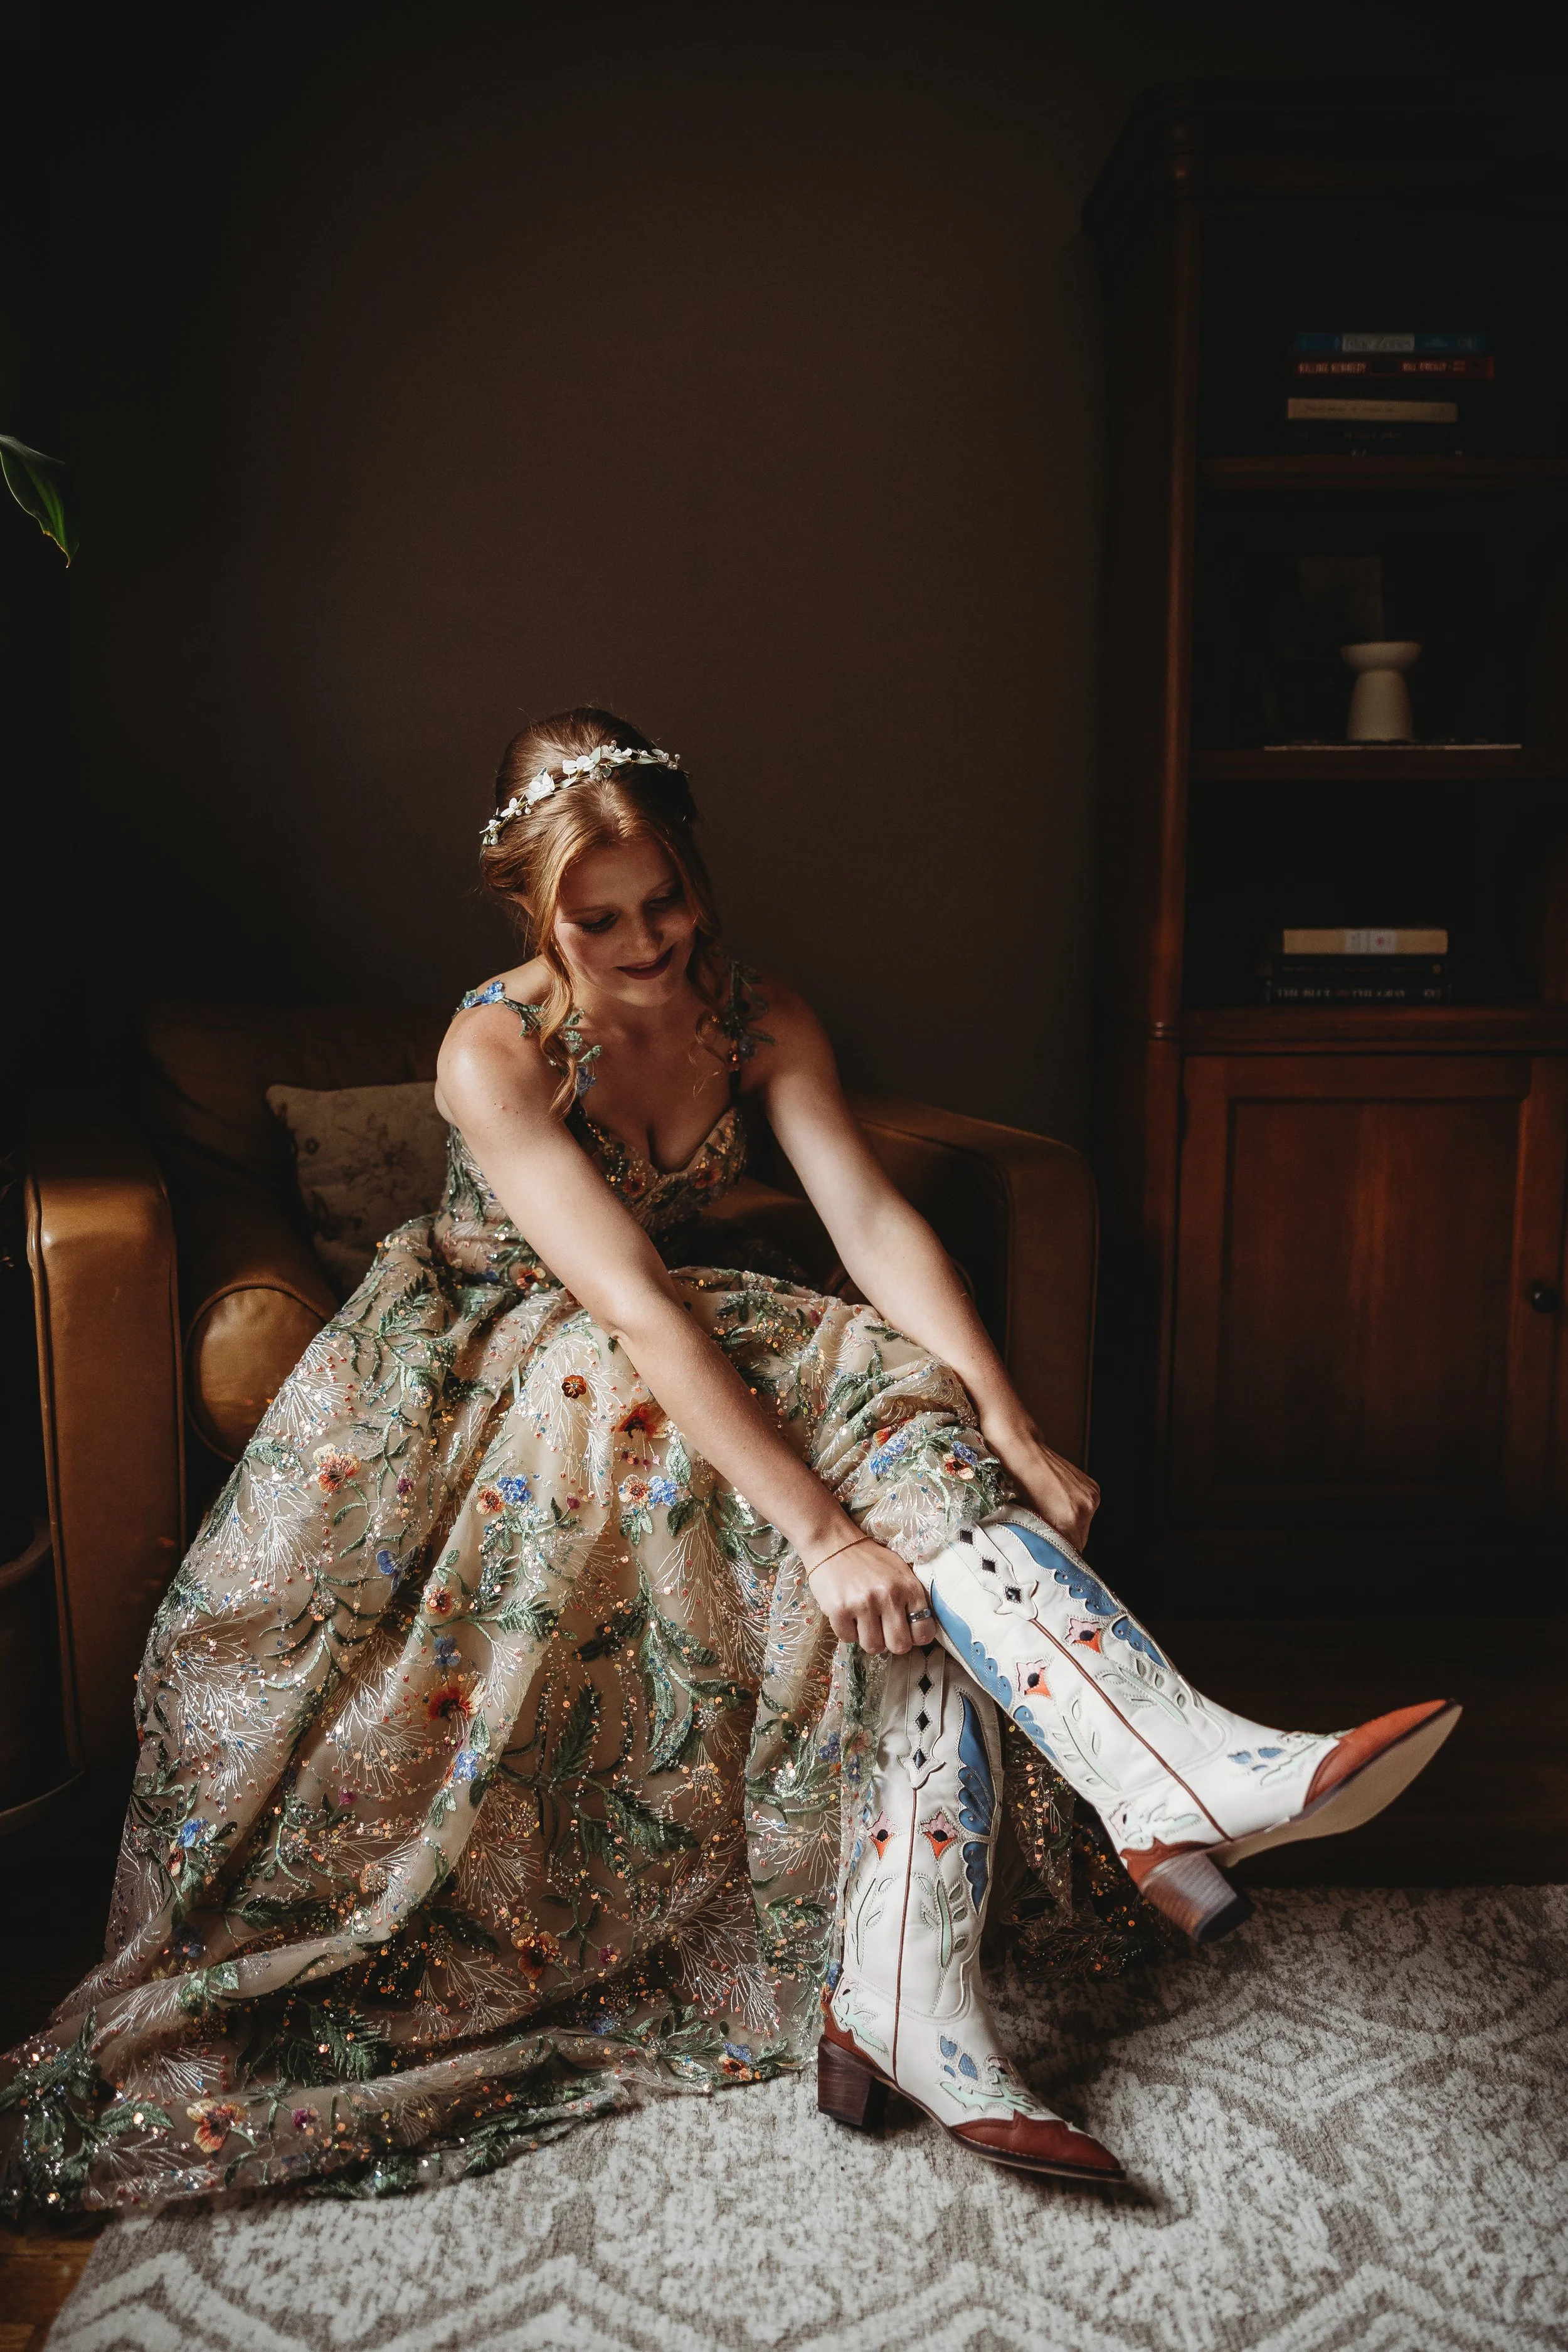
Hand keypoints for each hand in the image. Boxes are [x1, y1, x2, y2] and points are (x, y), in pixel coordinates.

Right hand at [805, 1536, 937, 1654]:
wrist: (832, 1542)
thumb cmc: (869, 1559)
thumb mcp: (900, 1571)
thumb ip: (912, 1598)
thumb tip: (920, 1631)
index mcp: (908, 1587)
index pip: (924, 1632)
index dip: (915, 1636)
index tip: (905, 1631)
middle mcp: (888, 1596)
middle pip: (899, 1646)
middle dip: (891, 1642)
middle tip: (882, 1630)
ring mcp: (863, 1604)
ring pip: (873, 1647)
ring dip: (868, 1638)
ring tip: (863, 1621)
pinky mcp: (839, 1610)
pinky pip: (848, 1639)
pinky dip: (847, 1631)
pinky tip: (847, 1614)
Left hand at [981, 1416, 1099, 1550]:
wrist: (1020, 1447)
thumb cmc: (1014, 1478)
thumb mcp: (1024, 1516)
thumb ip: (1040, 1536)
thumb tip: (1042, 1553)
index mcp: (1070, 1518)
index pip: (1071, 1552)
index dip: (1057, 1554)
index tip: (1048, 1556)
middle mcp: (1085, 1507)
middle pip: (1080, 1541)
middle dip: (1063, 1540)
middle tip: (1045, 1536)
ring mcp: (1090, 1495)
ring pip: (1083, 1525)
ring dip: (1069, 1525)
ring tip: (1049, 1516)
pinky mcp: (1092, 1487)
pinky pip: (1085, 1509)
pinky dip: (1073, 1510)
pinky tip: (1056, 1502)